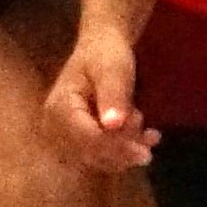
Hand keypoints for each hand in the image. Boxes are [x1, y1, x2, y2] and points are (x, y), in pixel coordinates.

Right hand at [44, 23, 155, 171]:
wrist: (102, 47)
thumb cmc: (106, 53)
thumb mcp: (113, 68)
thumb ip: (113, 94)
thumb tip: (113, 125)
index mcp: (59, 107)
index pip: (87, 139)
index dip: (116, 148)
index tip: (145, 153)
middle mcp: (56, 126)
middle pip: (91, 153)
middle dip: (124, 149)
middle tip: (150, 135)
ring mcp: (67, 135)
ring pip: (99, 158)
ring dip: (127, 151)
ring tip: (149, 132)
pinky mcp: (80, 140)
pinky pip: (103, 155)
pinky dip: (126, 150)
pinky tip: (147, 138)